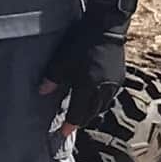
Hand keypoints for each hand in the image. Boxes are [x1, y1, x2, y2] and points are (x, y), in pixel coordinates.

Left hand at [38, 0, 134, 131]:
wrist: (106, 27)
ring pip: (101, 106)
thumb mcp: (62, 60)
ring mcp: (114, 84)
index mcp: (88, 87)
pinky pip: (108, 97)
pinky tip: (92, 98)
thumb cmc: (81, 43)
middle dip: (80, 120)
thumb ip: (52, 79)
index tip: (63, 134)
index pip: (78, 113)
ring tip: (80, 113)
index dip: (70, 125)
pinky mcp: (119, 78)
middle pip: (91, 113)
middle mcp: (104, 90)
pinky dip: (98, 101)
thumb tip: (41, 92)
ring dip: (90, 112)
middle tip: (70, 125)